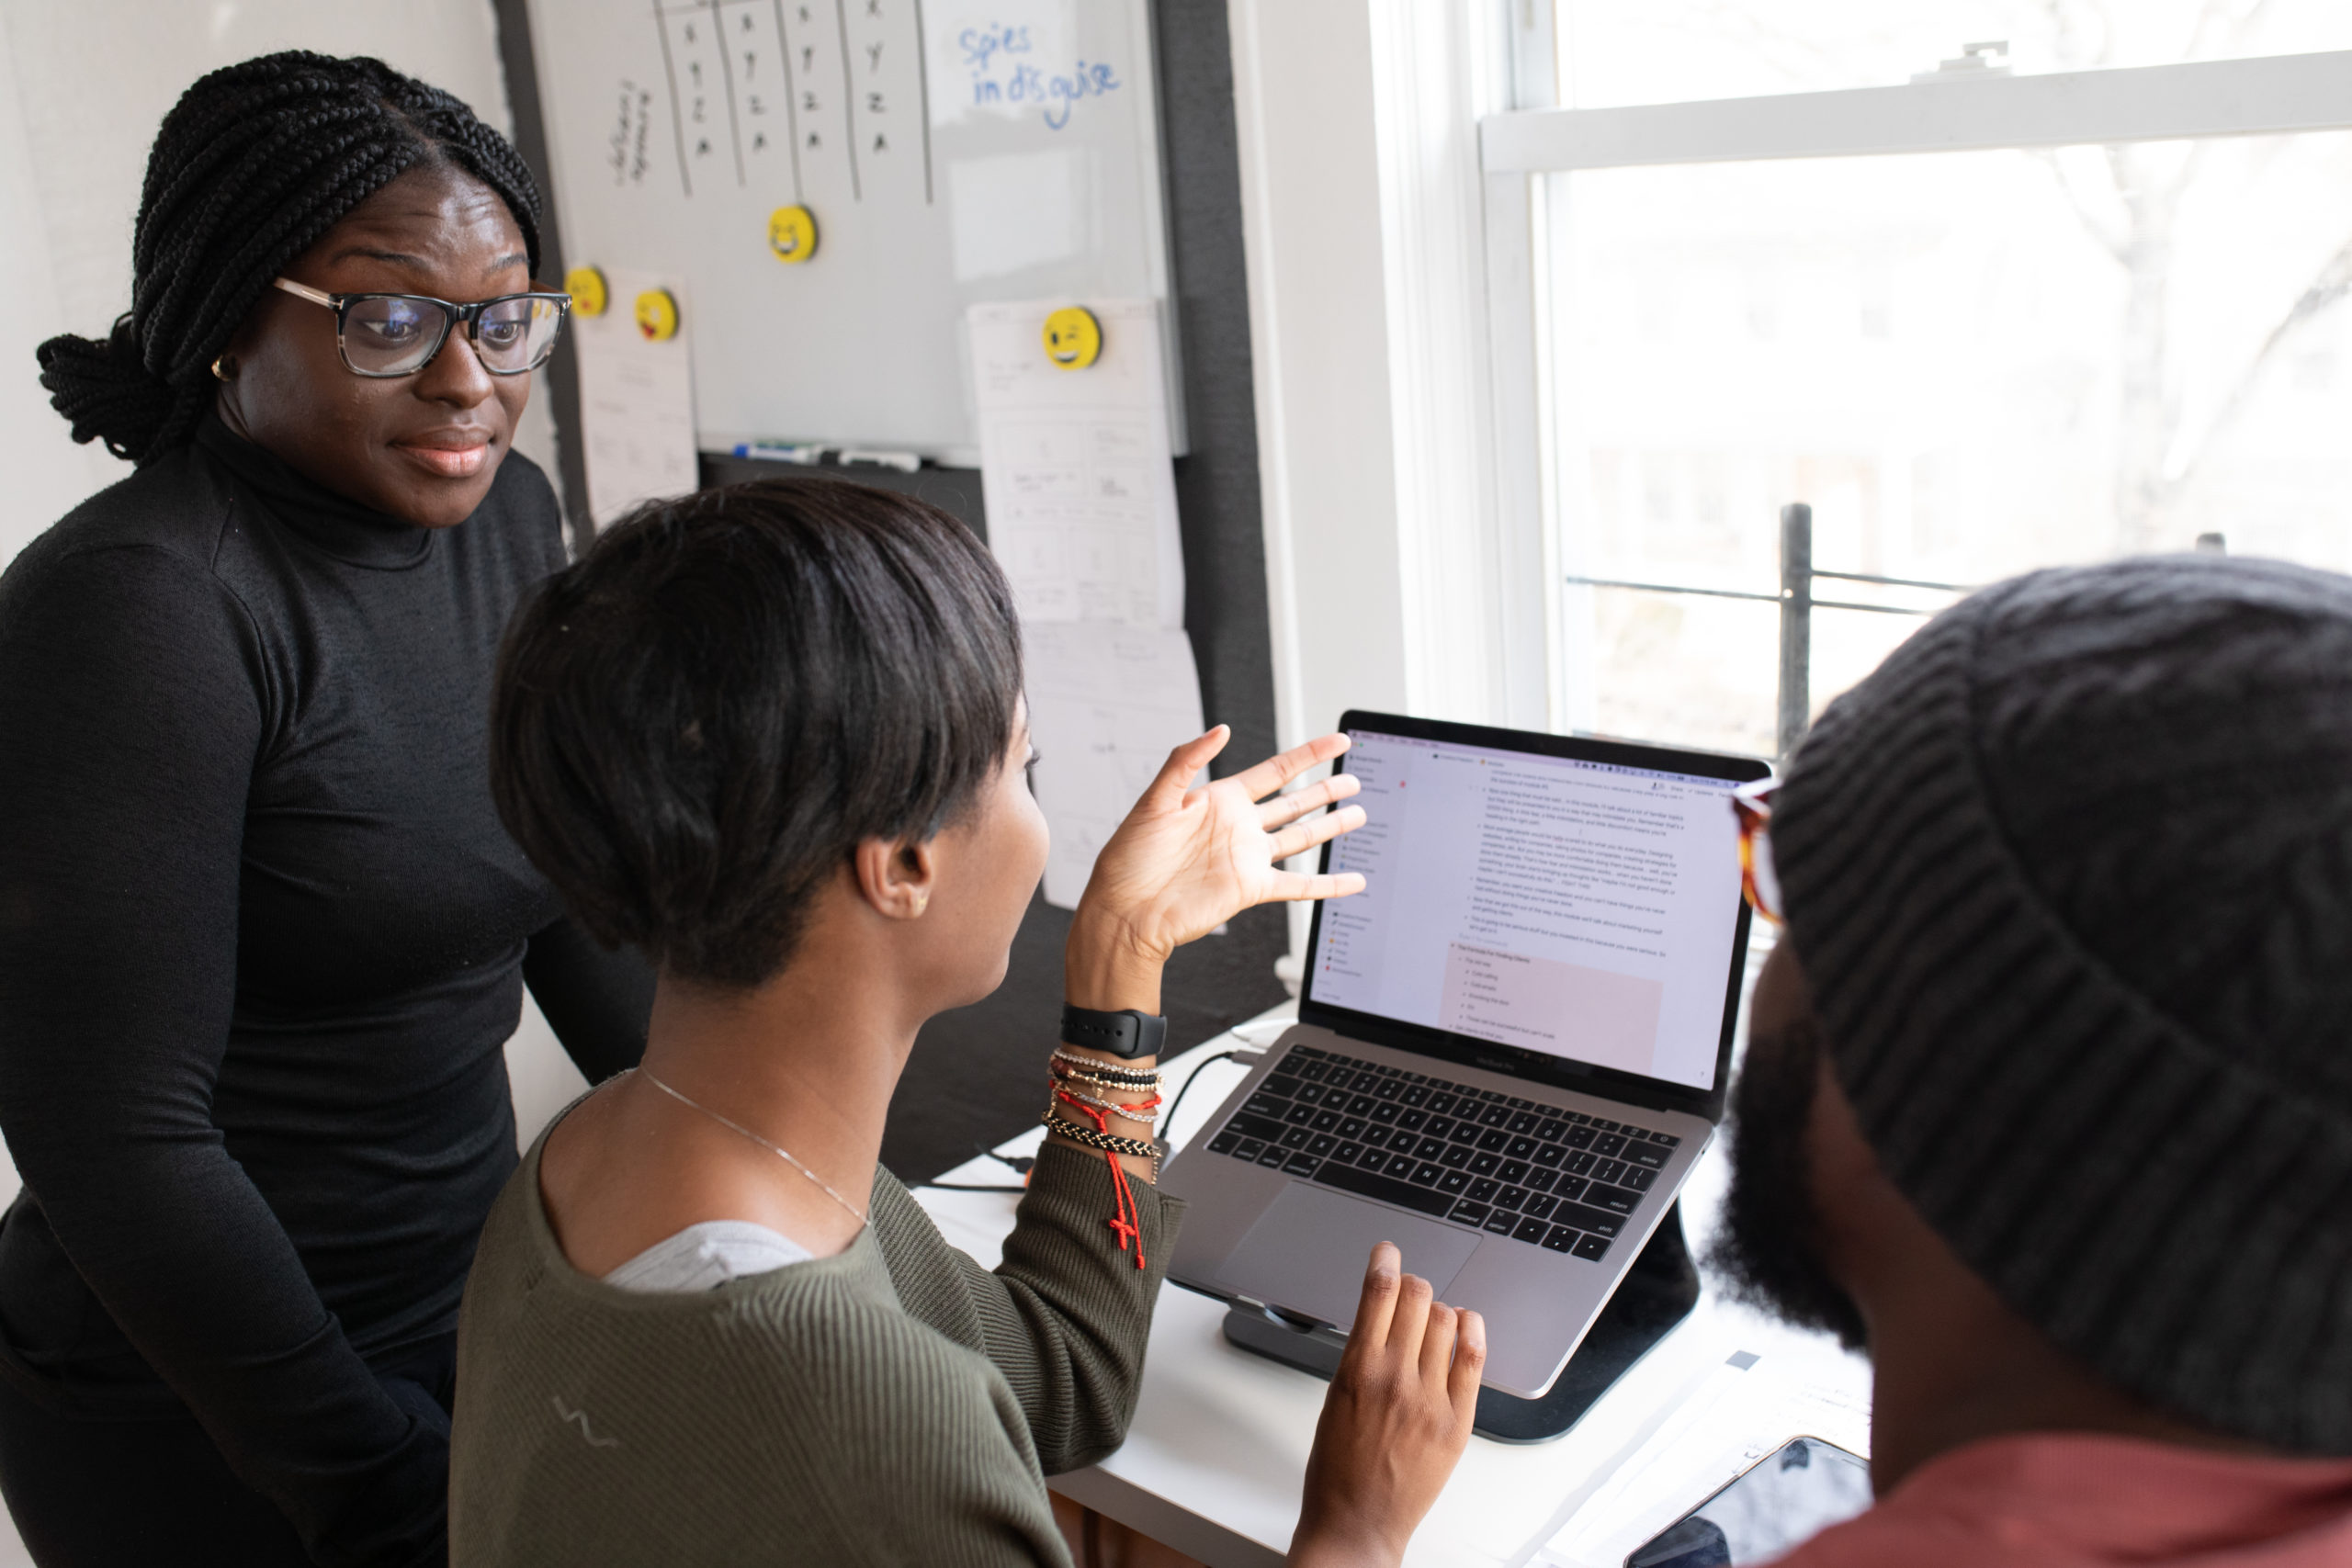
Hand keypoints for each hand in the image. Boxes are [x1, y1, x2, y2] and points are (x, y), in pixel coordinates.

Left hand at [1067, 729, 1365, 1010]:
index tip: (1336, 742)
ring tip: (1359, 815)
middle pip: (1294, 802)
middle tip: (1354, 779)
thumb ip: (1186, 761)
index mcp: (1218, 800)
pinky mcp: (1251, 890)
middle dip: (1325, 790)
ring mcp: (1247, 859)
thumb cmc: (1128, 859)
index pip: (1275, 771)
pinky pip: (1298, 886)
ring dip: (1330, 827)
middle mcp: (1237, 828)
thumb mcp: (1154, 801)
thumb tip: (1220, 730)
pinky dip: (1327, 885)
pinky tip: (1351, 881)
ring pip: (1300, 838)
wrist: (1125, 912)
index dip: (1308, 755)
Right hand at [1289, 1244, 1483, 1567]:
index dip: (1384, 1261)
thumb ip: (1360, 1355)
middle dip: (1413, 1284)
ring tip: (1433, 1315)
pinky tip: (1466, 1324)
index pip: (1378, 1293)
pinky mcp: (1458, 1422)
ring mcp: (1431, 1400)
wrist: (1357, 1523)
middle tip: (1410, 1287)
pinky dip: (1472, 1331)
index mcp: (1357, 1370)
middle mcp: (1396, 1378)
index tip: (1387, 1251)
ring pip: (1447, 1321)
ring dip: (1439, 1308)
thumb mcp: (1334, 1398)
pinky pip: (1473, 1359)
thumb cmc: (1337, 1468)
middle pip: (1418, 1298)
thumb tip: (1382, 1316)